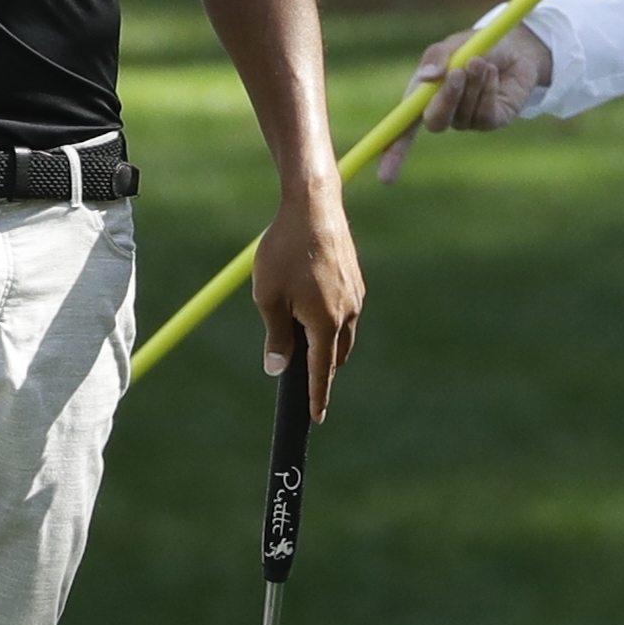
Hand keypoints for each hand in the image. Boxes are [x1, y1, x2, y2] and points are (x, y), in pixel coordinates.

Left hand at [255, 180, 363, 422]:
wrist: (313, 206)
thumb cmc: (284, 251)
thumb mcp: (268, 297)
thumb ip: (275, 337)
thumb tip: (277, 368)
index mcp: (325, 323)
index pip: (322, 372)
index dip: (317, 397)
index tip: (316, 418)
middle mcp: (348, 314)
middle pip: (335, 356)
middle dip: (320, 368)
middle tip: (297, 369)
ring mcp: (355, 296)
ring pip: (342, 333)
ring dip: (325, 340)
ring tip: (298, 326)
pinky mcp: (356, 280)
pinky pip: (345, 311)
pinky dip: (331, 318)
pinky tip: (309, 299)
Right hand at [373, 23, 551, 183]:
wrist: (514, 48)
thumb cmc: (476, 45)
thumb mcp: (454, 44)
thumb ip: (438, 56)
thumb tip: (427, 77)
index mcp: (422, 96)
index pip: (402, 129)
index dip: (393, 153)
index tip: (385, 177)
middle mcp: (443, 112)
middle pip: (435, 122)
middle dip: (445, 99)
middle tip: (457, 72)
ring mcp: (467, 119)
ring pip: (463, 113)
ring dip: (472, 84)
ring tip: (481, 61)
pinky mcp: (491, 121)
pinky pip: (484, 113)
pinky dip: (487, 90)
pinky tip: (493, 73)